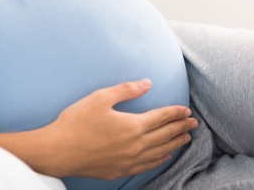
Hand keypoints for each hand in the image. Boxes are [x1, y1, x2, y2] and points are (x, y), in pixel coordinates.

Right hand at [0, 80, 196, 179]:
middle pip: (165, 135)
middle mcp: (136, 145)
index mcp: (133, 125)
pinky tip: (163, 156)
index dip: (175, 113)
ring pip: (159, 152)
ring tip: (185, 139)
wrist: (59, 151)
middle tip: (194, 124)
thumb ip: (126, 90)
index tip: (187, 110)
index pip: (161, 118)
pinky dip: (159, 160)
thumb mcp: (100, 98)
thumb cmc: (76, 122)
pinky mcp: (120, 170)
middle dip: (181, 127)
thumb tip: (147, 83)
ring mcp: (129, 160)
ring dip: (174, 144)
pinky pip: (147, 166)